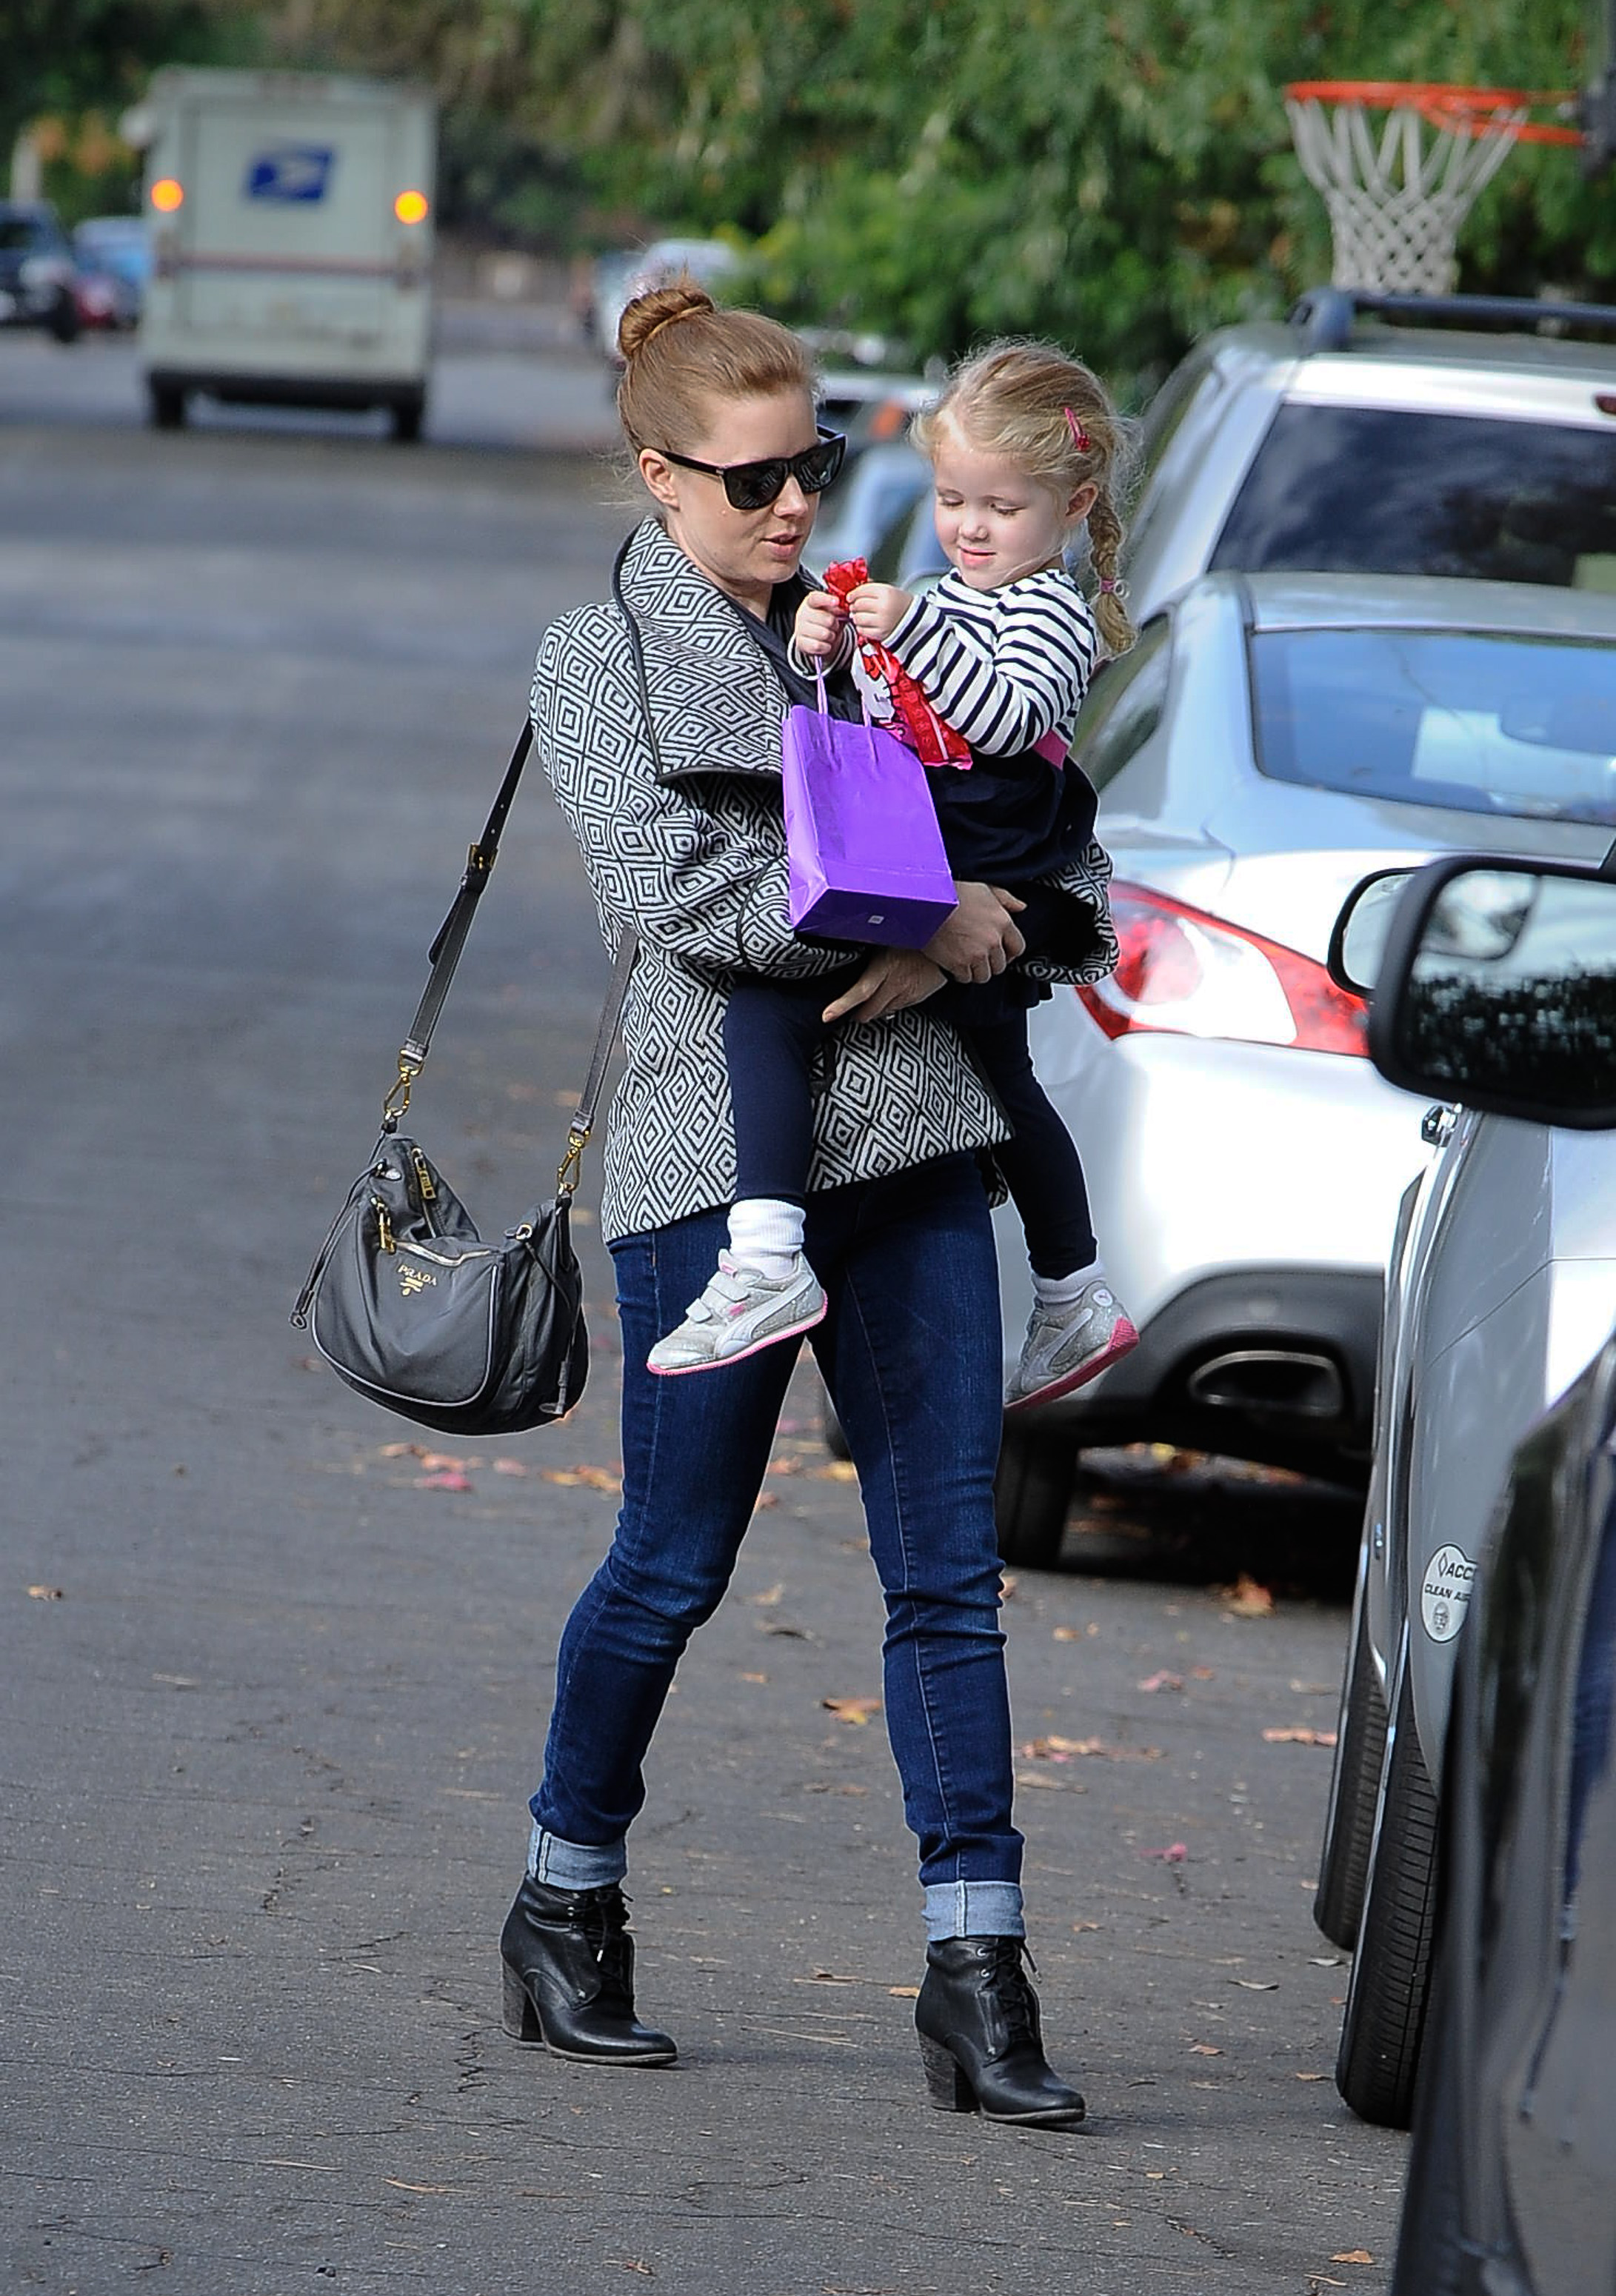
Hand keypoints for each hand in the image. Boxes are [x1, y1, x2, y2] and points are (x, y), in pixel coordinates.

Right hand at [794, 588, 846, 659]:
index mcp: (810, 602)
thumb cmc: (827, 622)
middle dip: (835, 625)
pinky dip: (826, 647)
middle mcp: (802, 613)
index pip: (816, 598)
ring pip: (824, 634)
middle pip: (827, 619)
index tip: (837, 602)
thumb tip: (843, 608)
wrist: (819, 639)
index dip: (827, 599)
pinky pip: (818, 646)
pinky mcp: (800, 643)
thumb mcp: (834, 612)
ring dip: (832, 636)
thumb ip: (839, 608)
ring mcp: (799, 628)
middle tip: (835, 626)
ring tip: (830, 635)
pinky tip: (825, 644)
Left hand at [821, 949, 946, 1023]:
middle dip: (856, 1014)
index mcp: (885, 967)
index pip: (859, 992)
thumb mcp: (889, 937)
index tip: (827, 1015)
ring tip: (864, 1007)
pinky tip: (886, 999)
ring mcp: (907, 994)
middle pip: (870, 1010)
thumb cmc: (916, 934)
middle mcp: (895, 984)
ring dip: (873, 1010)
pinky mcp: (917, 998)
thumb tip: (848, 945)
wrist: (949, 945)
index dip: (842, 1006)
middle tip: (844, 1013)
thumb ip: (871, 949)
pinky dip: (888, 1006)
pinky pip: (897, 1008)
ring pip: (883, 1012)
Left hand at [847, 581, 912, 641]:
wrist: (916, 621)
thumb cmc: (902, 605)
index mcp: (887, 593)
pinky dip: (861, 627)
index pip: (863, 590)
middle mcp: (884, 606)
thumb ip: (872, 590)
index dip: (853, 594)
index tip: (850, 596)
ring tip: (861, 616)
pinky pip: (862, 630)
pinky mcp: (880, 634)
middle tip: (855, 606)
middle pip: (859, 604)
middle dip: (854, 605)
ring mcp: (882, 621)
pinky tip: (866, 624)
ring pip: (858, 618)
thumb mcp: (891, 591)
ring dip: (856, 617)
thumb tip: (854, 593)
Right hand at [923, 883, 1026, 983]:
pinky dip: (960, 973)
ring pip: (984, 975)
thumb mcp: (983, 888)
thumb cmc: (952, 893)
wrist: (926, 903)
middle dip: (991, 962)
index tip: (1002, 953)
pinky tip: (954, 962)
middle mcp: (993, 941)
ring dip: (976, 970)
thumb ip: (1005, 899)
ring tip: (966, 961)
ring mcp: (977, 954)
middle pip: (1000, 965)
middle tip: (979, 956)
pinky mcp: (959, 964)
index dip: (1009, 952)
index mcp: (1003, 922)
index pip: (1018, 947)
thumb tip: (1020, 907)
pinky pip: (965, 978)